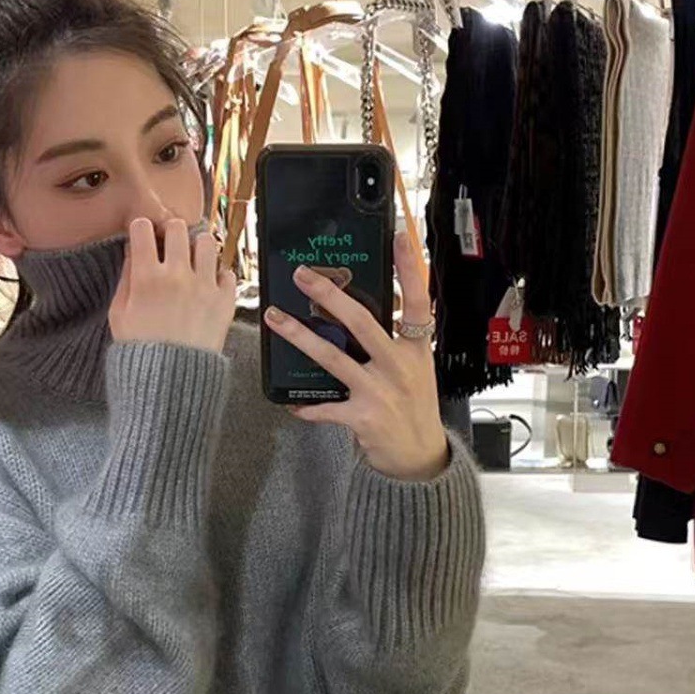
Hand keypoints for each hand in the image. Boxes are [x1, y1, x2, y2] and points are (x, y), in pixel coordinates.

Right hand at [110, 218, 236, 354]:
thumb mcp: (119, 315)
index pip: (143, 228)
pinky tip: (207, 286)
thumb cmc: (141, 351)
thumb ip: (126, 279)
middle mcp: (178, 275)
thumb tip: (132, 252)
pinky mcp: (224, 300)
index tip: (144, 236)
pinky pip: (227, 272)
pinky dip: (218, 275)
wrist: (171, 380)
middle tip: (170, 245)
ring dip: (198, 247)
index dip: (142, 228)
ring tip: (193, 261)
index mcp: (146, 277)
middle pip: (178, 227)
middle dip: (171, 231)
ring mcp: (204, 286)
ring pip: (207, 241)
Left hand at [264, 232, 449, 481]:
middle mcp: (399, 366)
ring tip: (274, 317)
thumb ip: (395, 341)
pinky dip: (307, 405)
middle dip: (328, 295)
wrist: (420, 457)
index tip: (400, 236)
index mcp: (416, 349)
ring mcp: (380, 391)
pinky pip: (326, 406)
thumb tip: (357, 312)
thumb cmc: (414, 407)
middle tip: (302, 275)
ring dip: (299, 336)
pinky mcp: (362, 417)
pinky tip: (291, 403)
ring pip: (332, 357)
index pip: (418, 300)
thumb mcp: (416, 368)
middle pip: (362, 321)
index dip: (410, 268)